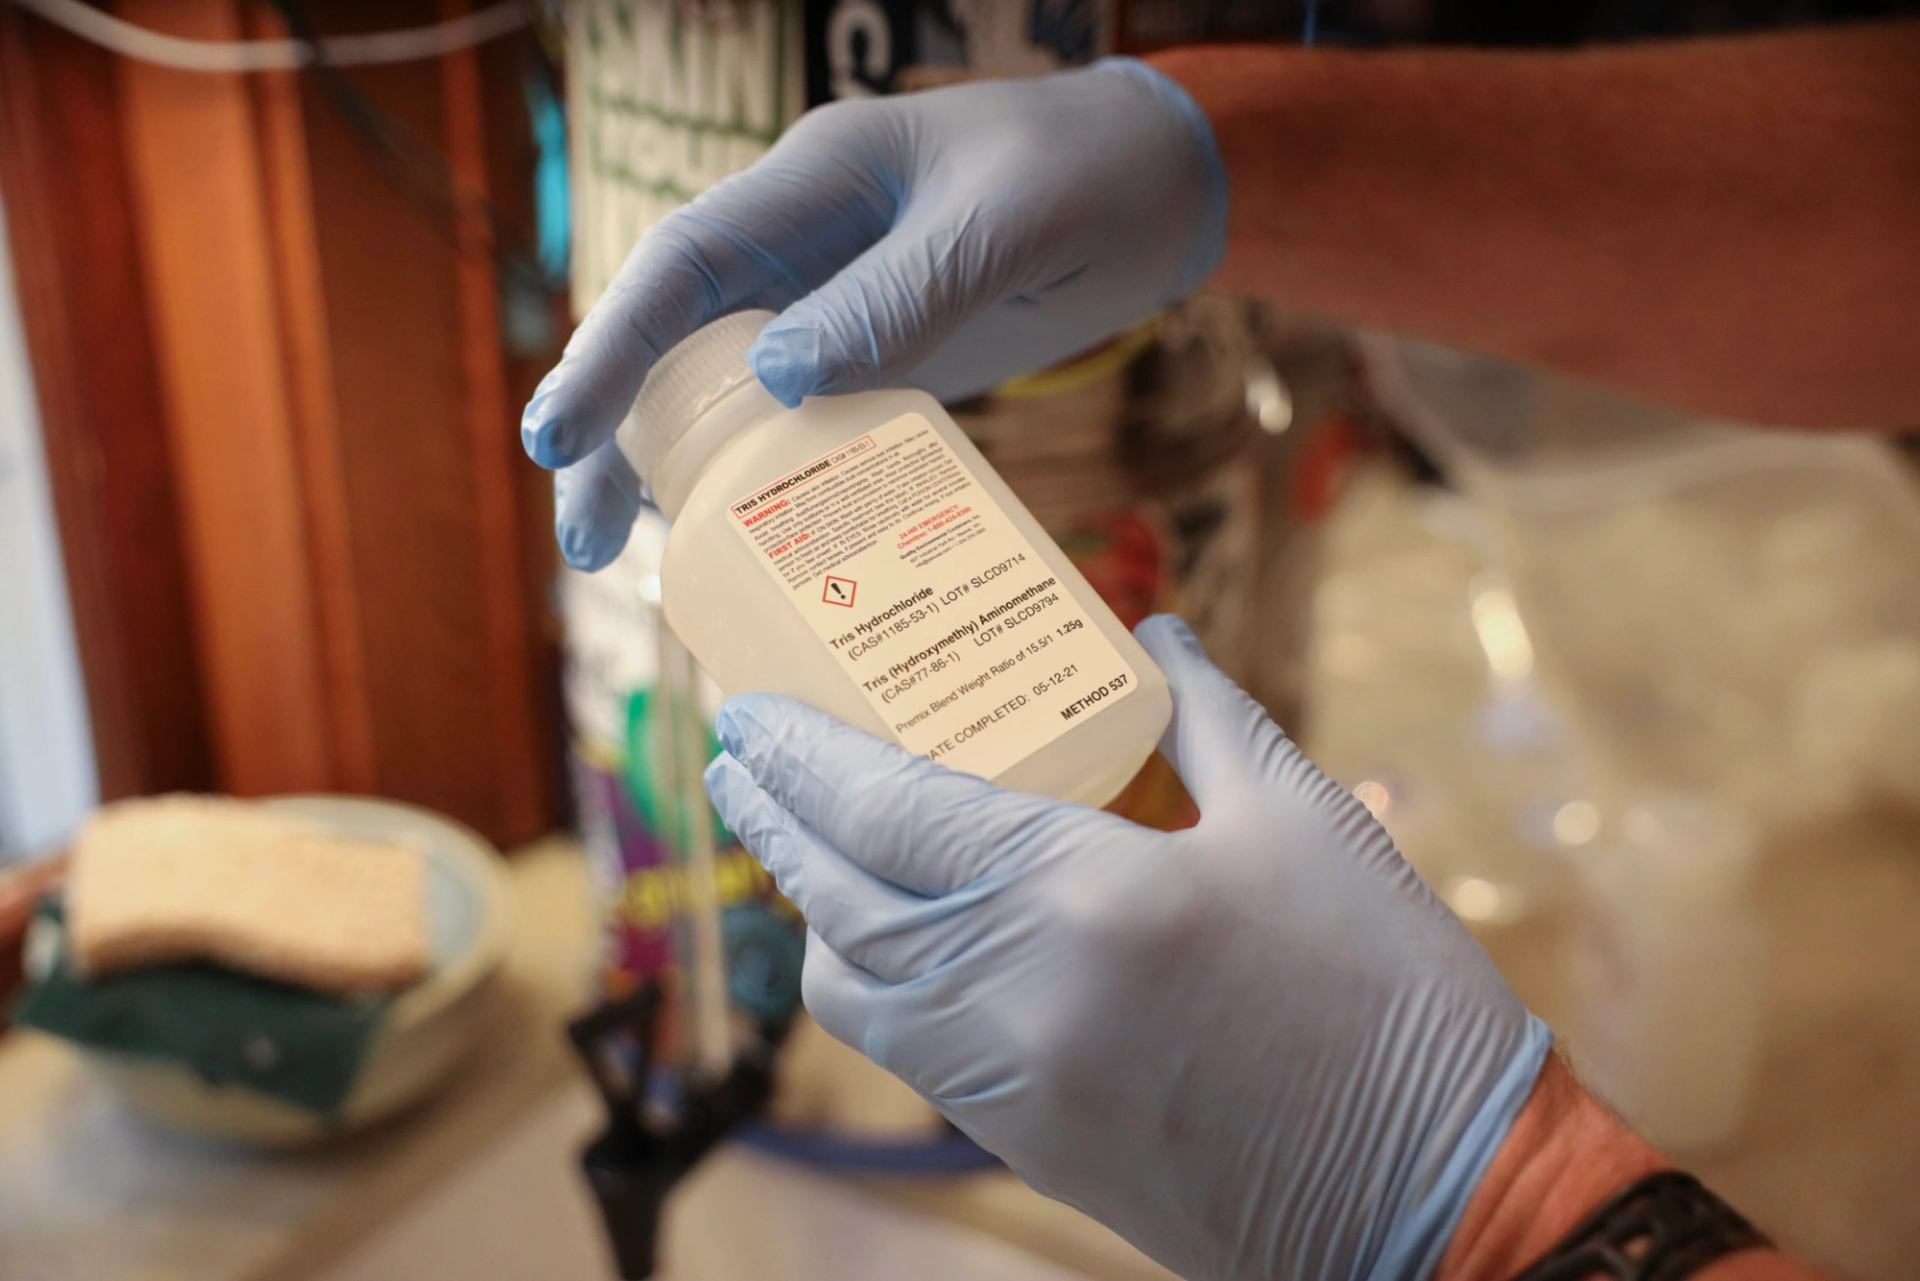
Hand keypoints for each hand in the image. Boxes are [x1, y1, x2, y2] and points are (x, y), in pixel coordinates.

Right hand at [521, 59, 1226, 569]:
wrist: (1162, 190)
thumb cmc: (1088, 181)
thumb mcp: (1004, 228)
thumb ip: (900, 296)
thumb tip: (777, 382)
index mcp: (812, 182)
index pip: (682, 266)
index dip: (611, 350)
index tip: (558, 438)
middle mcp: (801, 243)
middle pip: (673, 340)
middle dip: (613, 437)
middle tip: (583, 542)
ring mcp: (834, 303)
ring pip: (720, 390)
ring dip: (673, 470)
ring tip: (631, 560)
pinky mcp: (875, 356)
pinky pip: (796, 422)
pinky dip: (763, 480)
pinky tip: (745, 544)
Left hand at [704, 615, 1552, 1280]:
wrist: (1436, 1203)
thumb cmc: (1387, 1000)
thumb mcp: (1306, 822)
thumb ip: (1207, 717)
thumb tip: (1152, 640)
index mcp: (1081, 897)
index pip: (887, 812)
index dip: (803, 756)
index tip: (749, 711)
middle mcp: (1013, 995)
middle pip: (837, 902)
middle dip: (778, 822)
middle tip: (746, 758)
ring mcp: (1008, 1085)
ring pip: (852, 992)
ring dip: (816, 911)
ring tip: (820, 845)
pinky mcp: (1026, 1144)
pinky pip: (903, 1050)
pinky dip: (874, 983)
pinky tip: (904, 939)